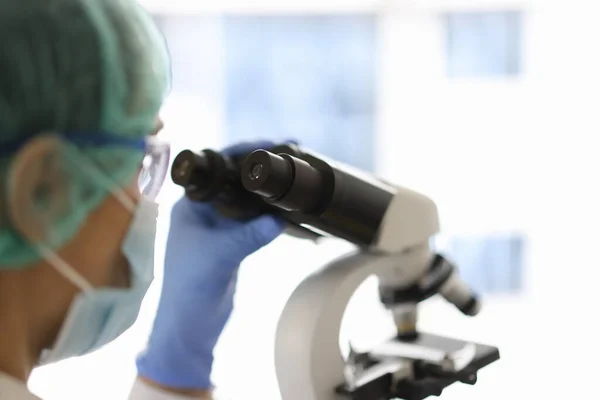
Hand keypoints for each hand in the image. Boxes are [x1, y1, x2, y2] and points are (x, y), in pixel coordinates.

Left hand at [136, 141, 284, 389]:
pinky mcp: (230, 244)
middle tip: (288, 158)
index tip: (270, 145)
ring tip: (291, 182)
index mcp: (188, 205)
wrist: (189, 325)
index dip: (243, 153)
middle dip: (258, 171)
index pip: (216, 168)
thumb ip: (250, 234)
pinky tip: (287, 213)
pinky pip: (252, 223)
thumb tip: (280, 219)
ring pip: (245, 202)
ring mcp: (217, 229)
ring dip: (264, 195)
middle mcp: (201, 212)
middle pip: (233, 181)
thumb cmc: (189, 287)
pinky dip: (268, 217)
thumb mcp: (220, 255)